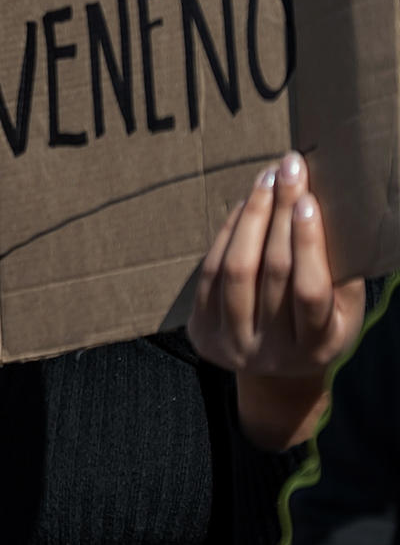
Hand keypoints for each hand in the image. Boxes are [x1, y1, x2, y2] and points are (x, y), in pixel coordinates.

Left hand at [188, 151, 365, 448]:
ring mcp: (231, 343)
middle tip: (288, 169)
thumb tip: (340, 211)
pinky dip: (227, 234)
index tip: (309, 199)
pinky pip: (209, 272)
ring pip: (234, 270)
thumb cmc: (319, 327)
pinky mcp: (200, 332)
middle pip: (270, 273)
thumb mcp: (343, 312)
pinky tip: (243, 205)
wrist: (275, 374)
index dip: (308, 244)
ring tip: (266, 180)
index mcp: (316, 347)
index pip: (309, 292)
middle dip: (280, 214)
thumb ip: (340, 272)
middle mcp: (271, 351)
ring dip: (250, 217)